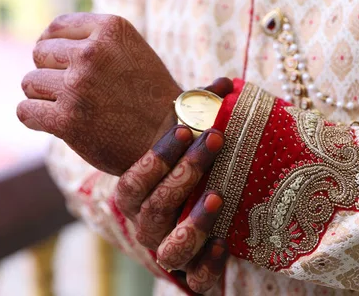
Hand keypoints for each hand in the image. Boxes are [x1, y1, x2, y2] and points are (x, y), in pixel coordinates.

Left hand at [17, 13, 181, 174]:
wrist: (171, 138)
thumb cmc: (148, 95)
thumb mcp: (129, 50)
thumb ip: (94, 40)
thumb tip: (42, 43)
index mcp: (110, 29)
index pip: (56, 27)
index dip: (53, 46)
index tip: (61, 63)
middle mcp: (92, 52)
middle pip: (39, 54)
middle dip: (51, 72)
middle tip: (72, 91)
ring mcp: (78, 86)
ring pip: (29, 83)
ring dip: (43, 96)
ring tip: (68, 108)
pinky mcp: (67, 120)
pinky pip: (25, 110)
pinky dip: (35, 118)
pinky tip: (54, 123)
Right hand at [114, 78, 233, 293]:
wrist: (202, 223)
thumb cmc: (192, 176)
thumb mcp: (193, 150)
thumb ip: (201, 119)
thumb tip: (225, 82)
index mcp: (138, 197)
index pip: (133, 181)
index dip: (157, 157)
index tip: (186, 128)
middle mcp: (147, 226)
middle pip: (153, 207)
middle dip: (183, 173)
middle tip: (213, 141)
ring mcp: (169, 251)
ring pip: (168, 249)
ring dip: (193, 221)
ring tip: (218, 196)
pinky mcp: (195, 274)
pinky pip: (196, 279)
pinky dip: (208, 262)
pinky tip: (224, 242)